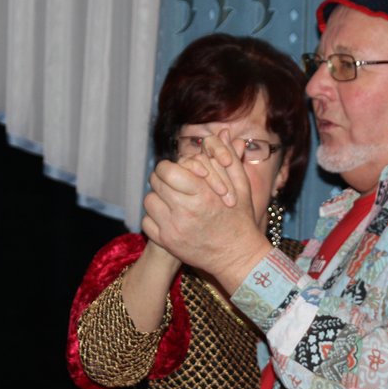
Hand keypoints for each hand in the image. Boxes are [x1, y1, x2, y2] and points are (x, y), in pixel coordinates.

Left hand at [142, 130, 271, 292]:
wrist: (237, 256)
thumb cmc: (240, 218)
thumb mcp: (241, 186)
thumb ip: (229, 157)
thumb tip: (222, 132)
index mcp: (203, 194)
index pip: (168, 170)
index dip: (170, 167)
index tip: (177, 170)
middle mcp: (185, 211)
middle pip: (155, 183)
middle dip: (163, 179)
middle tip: (173, 183)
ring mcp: (173, 229)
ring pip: (149, 201)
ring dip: (158, 198)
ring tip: (172, 200)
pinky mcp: (167, 243)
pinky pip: (147, 222)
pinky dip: (154, 218)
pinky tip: (169, 218)